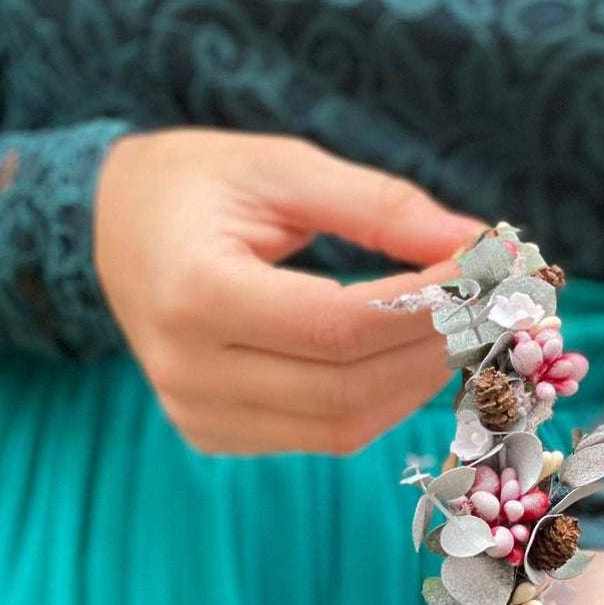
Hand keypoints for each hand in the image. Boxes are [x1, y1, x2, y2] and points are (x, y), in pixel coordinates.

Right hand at [93, 127, 487, 455]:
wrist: (112, 227)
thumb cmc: (198, 185)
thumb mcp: (283, 168)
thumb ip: (379, 206)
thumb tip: (477, 243)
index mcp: (194, 293)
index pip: (337, 326)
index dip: (424, 308)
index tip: (484, 276)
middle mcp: (187, 370)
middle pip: (346, 390)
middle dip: (433, 351)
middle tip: (491, 309)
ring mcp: (198, 413)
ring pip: (342, 428)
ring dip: (416, 385)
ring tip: (461, 332)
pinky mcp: (214, 434)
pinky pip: (320, 436)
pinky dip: (378, 402)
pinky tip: (407, 359)